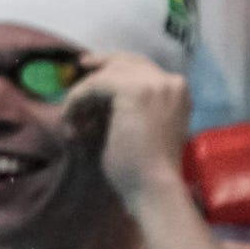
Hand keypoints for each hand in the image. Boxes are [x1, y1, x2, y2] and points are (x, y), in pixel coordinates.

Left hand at [63, 53, 192, 203]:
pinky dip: (77, 101)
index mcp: (178, 92)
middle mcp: (171, 82)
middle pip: (126, 62)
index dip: (114, 67)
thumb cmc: (145, 168)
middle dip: (99, 66)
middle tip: (78, 68)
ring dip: (83, 94)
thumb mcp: (140, 127)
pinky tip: (71, 120)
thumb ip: (127, 106)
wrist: (154, 186)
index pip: (142, 68)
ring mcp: (154, 83)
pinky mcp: (134, 90)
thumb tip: (99, 95)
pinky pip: (94, 85)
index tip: (90, 70)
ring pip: (106, 74)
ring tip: (72, 118)